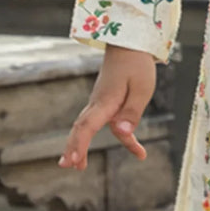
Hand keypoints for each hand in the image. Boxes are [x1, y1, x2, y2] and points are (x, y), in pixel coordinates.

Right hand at [58, 45, 155, 170]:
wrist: (128, 44)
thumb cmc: (137, 65)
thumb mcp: (142, 88)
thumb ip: (132, 112)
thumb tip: (122, 133)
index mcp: (105, 101)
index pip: (87, 126)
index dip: (80, 144)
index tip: (75, 160)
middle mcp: (99, 103)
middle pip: (82, 128)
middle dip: (73, 147)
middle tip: (67, 166)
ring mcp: (101, 102)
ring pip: (89, 126)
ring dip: (82, 144)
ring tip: (79, 165)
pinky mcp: (108, 101)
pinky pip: (106, 121)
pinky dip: (119, 136)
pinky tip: (136, 148)